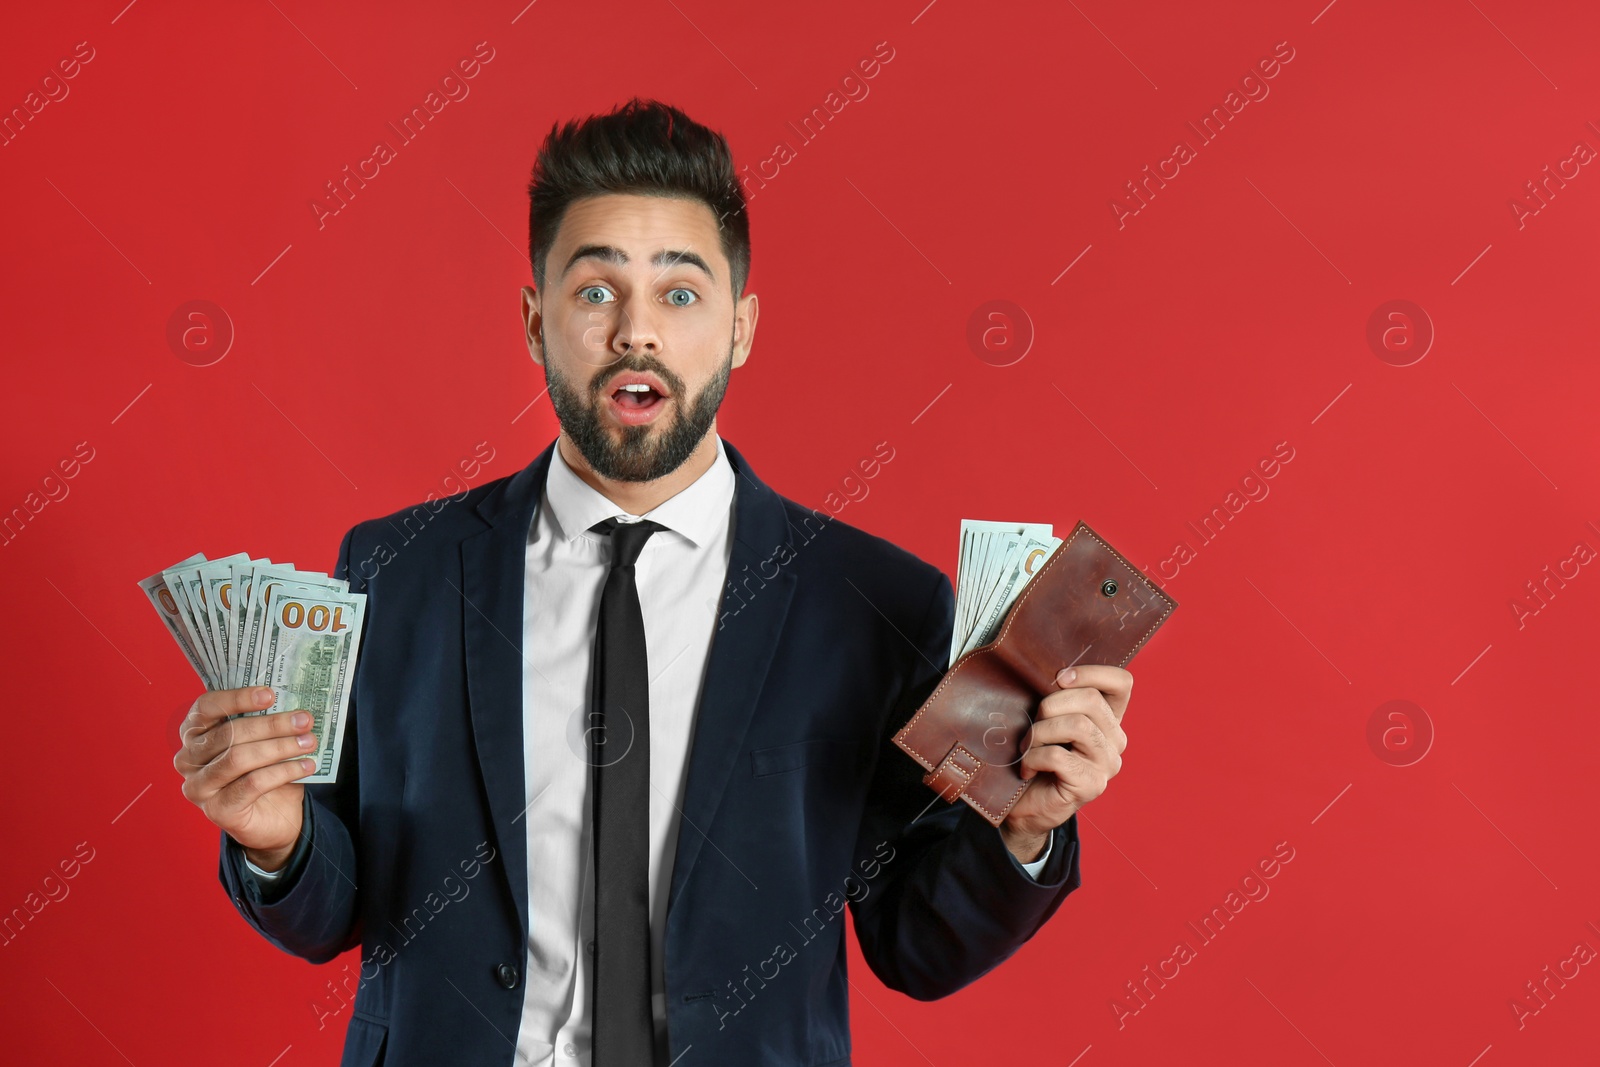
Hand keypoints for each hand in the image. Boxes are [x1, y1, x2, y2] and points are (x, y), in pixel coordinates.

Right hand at [173, 686, 317, 870]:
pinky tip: (306, 766)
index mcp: (194, 734)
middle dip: (272, 725)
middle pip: (229, 733)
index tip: (270, 694)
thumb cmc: (265, 770)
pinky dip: (283, 772)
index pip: (206, 708)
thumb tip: (294, 706)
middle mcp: (188, 760)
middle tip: (305, 720)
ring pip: (239, 758)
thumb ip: (267, 721)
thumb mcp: (264, 741)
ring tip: (309, 742)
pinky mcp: (216, 810)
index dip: (236, 698)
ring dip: (280, 747)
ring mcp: (199, 787)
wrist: (274, 818)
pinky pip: (252, 784)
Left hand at [999, 665, 1131, 857]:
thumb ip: (1060, 699)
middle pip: (1091, 700)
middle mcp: (1115, 741)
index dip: (1092, 672)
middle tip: (1032, 722)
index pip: (1122, 683)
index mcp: (1109, 720)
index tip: (1059, 678)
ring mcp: (1107, 765)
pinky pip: (1058, 756)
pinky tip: (1026, 768)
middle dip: (1051, 705)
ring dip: (1040, 732)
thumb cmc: (1035, 757)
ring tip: (1027, 746)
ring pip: (1077, 726)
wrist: (1025, 806)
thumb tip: (1053, 674)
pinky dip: (1033, 758)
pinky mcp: (1091, 785)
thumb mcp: (1049, 720)